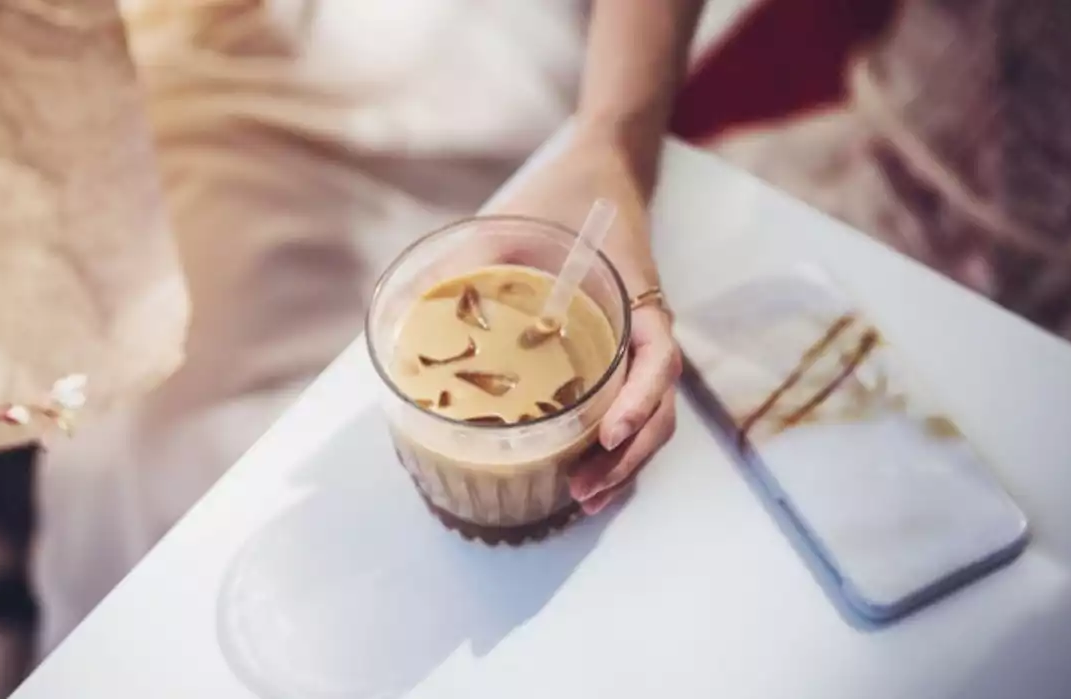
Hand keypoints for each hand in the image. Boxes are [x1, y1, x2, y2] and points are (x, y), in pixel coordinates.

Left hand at [492, 128, 680, 514]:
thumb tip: (411, 310)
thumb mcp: (515, 217)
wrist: (602, 169)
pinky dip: (613, 446)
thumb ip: (471, 256)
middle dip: (626, 459)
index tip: (608, 433)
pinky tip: (582, 470)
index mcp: (635, 298)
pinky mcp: (617, 353)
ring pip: (649, 418)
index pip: (657, 360)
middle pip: (658, 408)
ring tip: (583, 498)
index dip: (638, 402)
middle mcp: (643, 330)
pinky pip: (628, 406)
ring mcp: (633, 345)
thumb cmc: (563, 194)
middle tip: (581, 492)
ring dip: (623, 464)